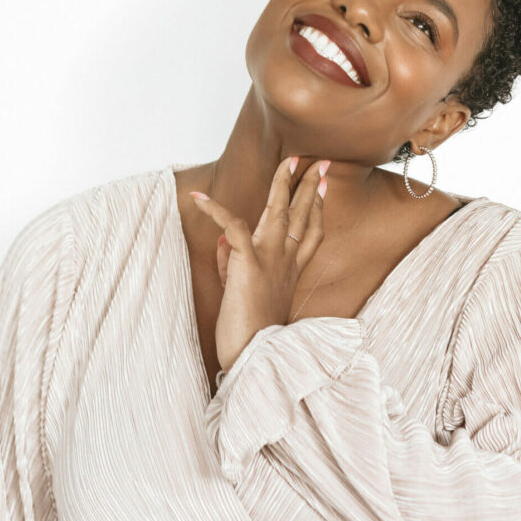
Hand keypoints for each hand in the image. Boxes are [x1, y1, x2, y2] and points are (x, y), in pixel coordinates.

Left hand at [190, 156, 328, 372]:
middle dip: (310, 186)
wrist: (254, 359)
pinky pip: (232, 226)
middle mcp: (285, 262)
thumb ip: (232, 264)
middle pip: (303, 215)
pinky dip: (214, 209)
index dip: (316, 208)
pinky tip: (200, 197)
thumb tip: (222, 240)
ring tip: (289, 161)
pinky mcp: (247, 263)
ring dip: (284, 184)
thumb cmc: (249, 334)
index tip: (320, 187)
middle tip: (320, 163)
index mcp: (289, 271)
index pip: (309, 233)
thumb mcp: (240, 293)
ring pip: (280, 211)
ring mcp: (269, 260)